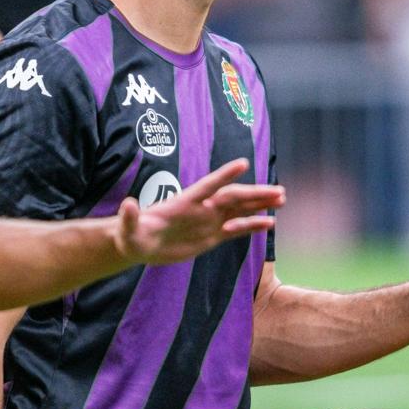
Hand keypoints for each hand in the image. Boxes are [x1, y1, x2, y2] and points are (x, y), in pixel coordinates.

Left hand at [114, 158, 283, 264]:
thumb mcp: (128, 228)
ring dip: (259, 205)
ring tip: (282, 200)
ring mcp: (208, 221)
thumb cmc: (132, 234)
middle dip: (255, 194)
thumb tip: (127, 204)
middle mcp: (201, 208)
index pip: (208, 186)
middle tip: (279, 191)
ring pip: (239, 210)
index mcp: (184, 202)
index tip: (244, 163)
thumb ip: (130, 217)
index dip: (224, 175)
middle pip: (232, 197)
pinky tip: (270, 223)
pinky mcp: (211, 236)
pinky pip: (236, 229)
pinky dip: (252, 225)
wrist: (139, 245)